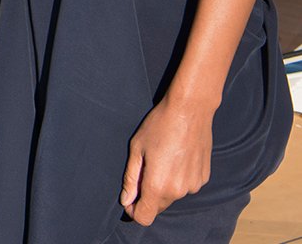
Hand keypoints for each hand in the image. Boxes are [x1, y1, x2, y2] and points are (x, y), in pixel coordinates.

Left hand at [120, 97, 213, 224]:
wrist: (190, 111)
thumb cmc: (158, 126)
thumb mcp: (136, 149)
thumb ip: (130, 179)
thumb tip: (126, 201)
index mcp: (158, 185)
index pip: (144, 217)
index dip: (133, 211)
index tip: (129, 199)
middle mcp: (178, 191)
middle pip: (158, 207)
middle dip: (147, 196)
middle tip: (143, 170)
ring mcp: (193, 186)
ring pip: (172, 196)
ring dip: (164, 186)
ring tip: (161, 158)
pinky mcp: (203, 178)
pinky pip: (185, 186)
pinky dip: (178, 178)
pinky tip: (176, 157)